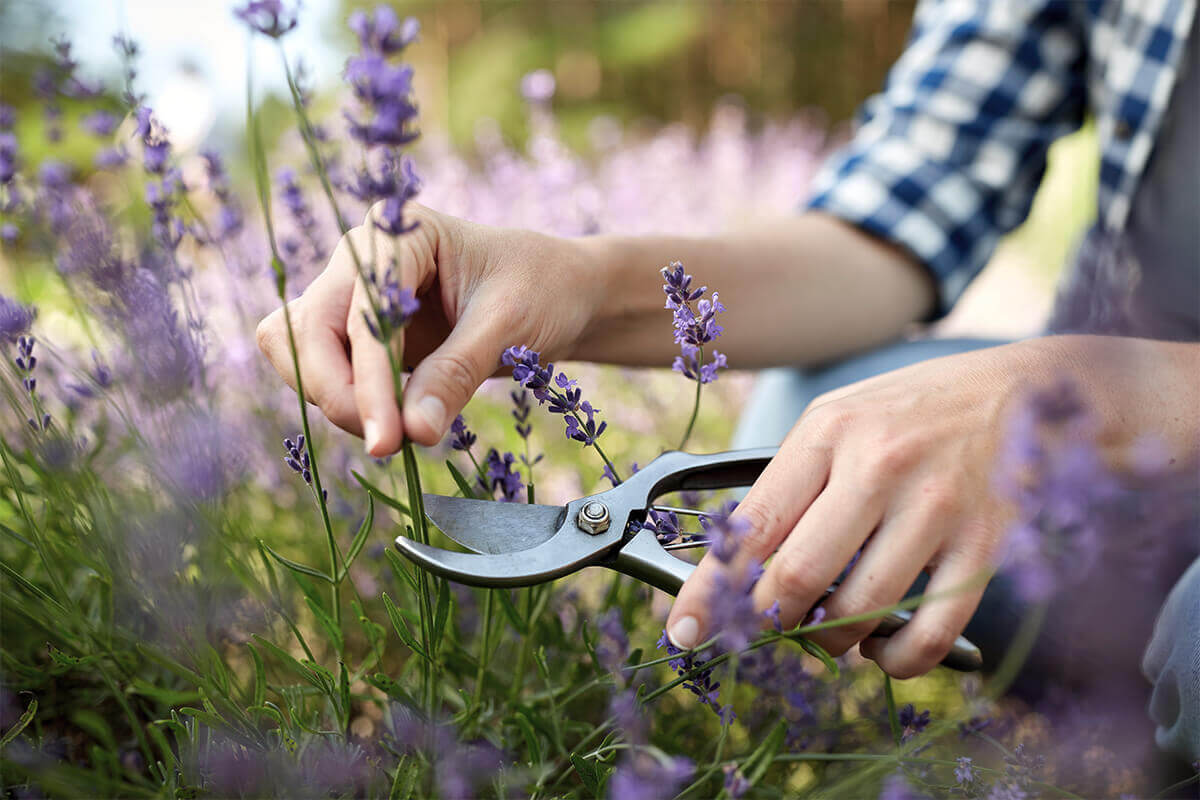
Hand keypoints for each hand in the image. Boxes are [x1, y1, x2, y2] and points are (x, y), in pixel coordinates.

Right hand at [256, 204, 597, 454]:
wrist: (563, 294)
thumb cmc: (544, 291)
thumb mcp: (509, 326)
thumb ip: (457, 374)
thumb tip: (412, 431)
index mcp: (399, 232)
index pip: (359, 312)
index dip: (366, 380)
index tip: (388, 439)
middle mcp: (363, 257)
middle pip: (304, 330)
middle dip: (337, 392)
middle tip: (387, 444)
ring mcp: (354, 294)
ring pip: (300, 352)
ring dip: (336, 400)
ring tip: (398, 434)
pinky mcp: (358, 334)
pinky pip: (322, 371)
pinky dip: (346, 403)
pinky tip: (392, 424)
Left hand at [666, 340, 1062, 677]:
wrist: (1023, 393)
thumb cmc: (915, 411)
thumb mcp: (840, 419)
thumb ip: (791, 482)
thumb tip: (739, 564)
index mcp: (828, 433)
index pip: (752, 526)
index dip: (710, 590)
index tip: (684, 631)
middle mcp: (878, 466)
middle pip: (798, 578)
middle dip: (769, 622)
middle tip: (768, 630)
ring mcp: (935, 507)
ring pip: (859, 612)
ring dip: (831, 642)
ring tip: (831, 632)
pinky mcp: (984, 545)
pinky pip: (928, 632)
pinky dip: (896, 661)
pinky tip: (884, 651)